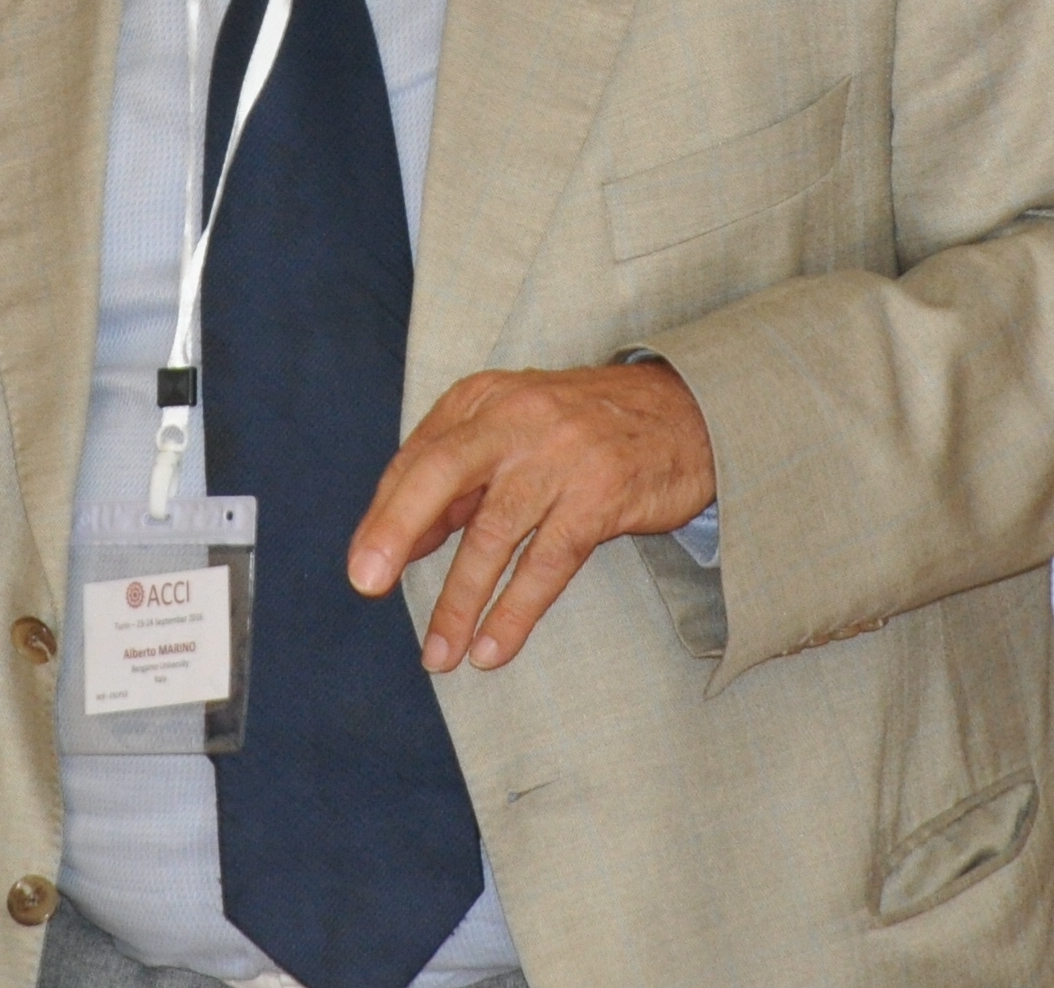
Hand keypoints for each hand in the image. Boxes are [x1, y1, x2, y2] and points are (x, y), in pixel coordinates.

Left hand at [347, 360, 715, 672]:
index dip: (386, 515)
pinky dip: (515, 611)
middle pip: (438, 475)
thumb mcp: (514, 429)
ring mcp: (559, 458)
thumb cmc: (584, 429)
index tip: (364, 565)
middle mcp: (515, 419)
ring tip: (438, 654)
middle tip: (366, 584)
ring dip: (458, 600)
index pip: (418, 459)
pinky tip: (493, 647)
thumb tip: (399, 539)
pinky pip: (546, 564)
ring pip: (492, 534)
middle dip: (395, 531)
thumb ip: (459, 476)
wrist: (689, 413)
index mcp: (483, 399)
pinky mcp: (600, 497)